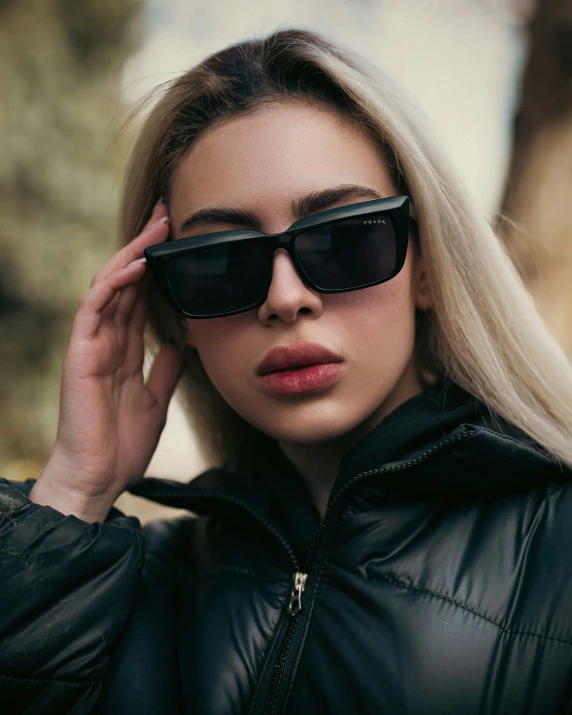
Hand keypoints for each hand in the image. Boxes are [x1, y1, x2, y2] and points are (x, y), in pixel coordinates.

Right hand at [31, 199, 183, 518]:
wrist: (99, 477)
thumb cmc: (122, 444)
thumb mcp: (155, 400)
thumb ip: (164, 370)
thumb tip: (180, 344)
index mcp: (124, 348)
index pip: (140, 296)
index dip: (157, 266)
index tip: (178, 239)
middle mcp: (106, 339)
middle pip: (126, 281)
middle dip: (145, 247)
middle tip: (168, 214)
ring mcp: (91, 344)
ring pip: (108, 286)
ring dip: (132, 255)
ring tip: (156, 227)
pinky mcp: (80, 354)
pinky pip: (92, 309)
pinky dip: (112, 285)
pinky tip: (134, 266)